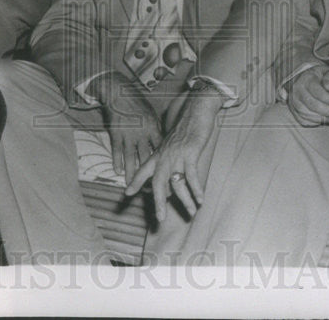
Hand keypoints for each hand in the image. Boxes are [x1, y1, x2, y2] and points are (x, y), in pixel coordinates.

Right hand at [96, 73, 162, 185]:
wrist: (119, 93)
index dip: (163, 162)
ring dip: (131, 172)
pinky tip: (117, 171)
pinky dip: (117, 161)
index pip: (160, 149)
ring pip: (131, 158)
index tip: (165, 173)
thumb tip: (162, 143)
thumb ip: (156, 129)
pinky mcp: (116, 134)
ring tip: (132, 185)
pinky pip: (117, 151)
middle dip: (148, 172)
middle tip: (151, 186)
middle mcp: (142, 134)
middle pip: (147, 157)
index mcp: (153, 128)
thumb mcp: (151, 114)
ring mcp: (128, 135)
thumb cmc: (137, 103)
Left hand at [125, 89, 223, 221]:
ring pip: (177, 183)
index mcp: (158, 154)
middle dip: (158, 202)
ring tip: (192, 212)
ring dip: (185, 200)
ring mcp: (177, 156)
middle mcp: (164, 156)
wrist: (195, 111)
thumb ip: (167, 160)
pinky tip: (201, 199)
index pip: (143, 170)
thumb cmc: (185, 129)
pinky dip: (196, 189)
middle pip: (158, 183)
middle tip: (160, 218)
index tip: (127, 193)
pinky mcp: (190, 153)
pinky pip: (192, 176)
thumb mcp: (171, 144)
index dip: (135, 182)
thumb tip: (169, 180)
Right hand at [286, 64, 328, 126]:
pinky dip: (314, 123)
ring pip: (307, 114)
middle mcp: (297, 90)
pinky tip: (324, 121)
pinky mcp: (293, 110)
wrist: (305, 79)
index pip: (317, 92)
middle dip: (327, 111)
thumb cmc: (320, 76)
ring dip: (322, 119)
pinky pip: (303, 120)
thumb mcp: (327, 72)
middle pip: (312, 105)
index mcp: (306, 79)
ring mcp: (293, 101)